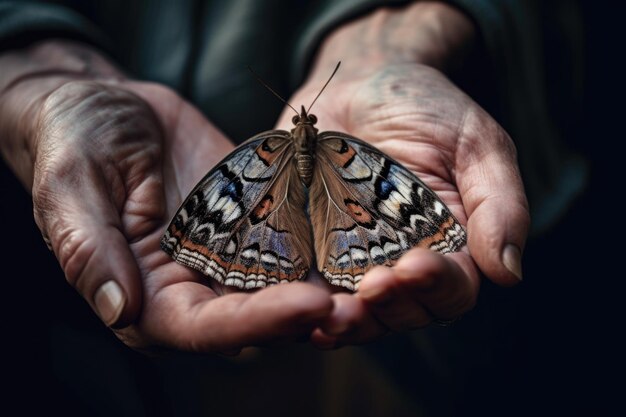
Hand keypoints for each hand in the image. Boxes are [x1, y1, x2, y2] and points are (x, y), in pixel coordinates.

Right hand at [0, 37, 335, 352]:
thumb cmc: (74, 144)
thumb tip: (120, 311)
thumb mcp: (70, 188)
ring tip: (381, 271)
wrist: (106, 107)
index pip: (203, 328)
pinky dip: (325, 239)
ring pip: (284, 282)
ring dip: (331, 282)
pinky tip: (364, 230)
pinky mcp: (253, 222)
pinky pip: (291, 236)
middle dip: (309, 310)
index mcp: (146, 298)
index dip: (255, 323)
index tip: (308, 305)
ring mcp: (227, 255)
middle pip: (257, 314)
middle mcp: (194, 287)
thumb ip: (88, 250)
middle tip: (365, 293)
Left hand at [277, 64, 528, 345]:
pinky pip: (307, 286)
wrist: (362, 83)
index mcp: (450, 247)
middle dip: (387, 308)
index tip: (415, 267)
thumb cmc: (428, 110)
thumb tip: (508, 274)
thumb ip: (499, 205)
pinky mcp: (310, 248)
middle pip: (401, 311)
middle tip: (370, 289)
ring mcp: (352, 260)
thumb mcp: (476, 144)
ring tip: (329, 312)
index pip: (453, 288)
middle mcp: (401, 263)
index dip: (436, 286)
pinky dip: (300, 302)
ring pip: (354, 310)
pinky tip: (291, 303)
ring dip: (344, 319)